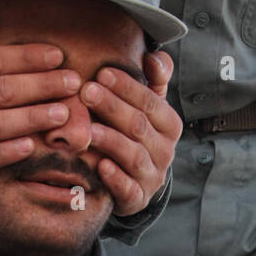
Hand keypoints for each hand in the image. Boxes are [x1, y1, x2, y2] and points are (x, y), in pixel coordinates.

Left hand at [80, 50, 180, 216]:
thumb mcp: (148, 109)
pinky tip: (100, 166)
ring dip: (111, 141)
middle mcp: (165, 151)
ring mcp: (151, 177)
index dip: (127, 87)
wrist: (136, 183)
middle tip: (86, 92)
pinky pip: (128, 189)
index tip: (101, 73)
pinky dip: (115, 178)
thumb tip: (155, 56)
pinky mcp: (137, 199)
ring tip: (88, 130)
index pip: (150, 102)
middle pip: (139, 126)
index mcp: (169, 125)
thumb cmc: (136, 136)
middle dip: (113, 107)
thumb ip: (153, 81)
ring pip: (133, 156)